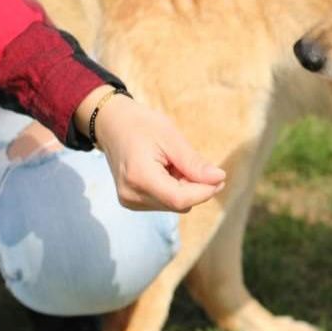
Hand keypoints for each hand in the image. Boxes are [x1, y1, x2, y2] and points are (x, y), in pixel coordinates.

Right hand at [75, 86, 225, 211]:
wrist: (112, 125)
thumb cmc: (141, 125)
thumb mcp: (171, 137)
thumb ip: (194, 163)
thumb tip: (219, 179)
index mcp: (139, 177)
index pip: (180, 199)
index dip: (204, 191)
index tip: (220, 178)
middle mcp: (132, 195)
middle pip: (179, 203)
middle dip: (195, 187)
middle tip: (191, 161)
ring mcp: (130, 201)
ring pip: (174, 205)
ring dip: (184, 188)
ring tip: (172, 163)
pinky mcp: (132, 202)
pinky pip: (165, 202)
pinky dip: (173, 189)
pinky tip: (165, 171)